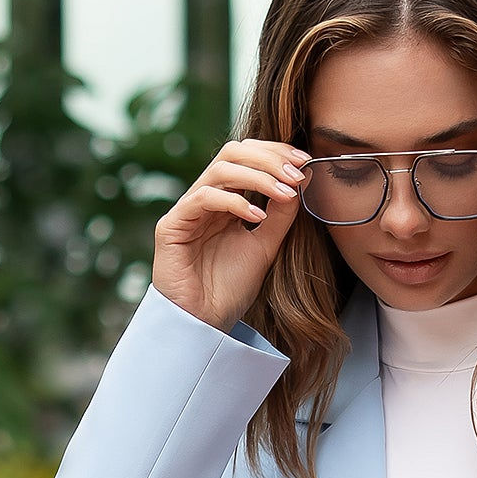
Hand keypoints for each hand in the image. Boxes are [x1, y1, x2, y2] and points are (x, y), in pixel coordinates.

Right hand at [152, 139, 309, 333]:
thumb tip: (302, 179)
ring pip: (219, 170)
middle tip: (296, 174)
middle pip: (232, 153)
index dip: (275, 153)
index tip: (305, 162)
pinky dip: (233, 201)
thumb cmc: (230, 289)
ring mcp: (187, 210)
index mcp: (225, 200)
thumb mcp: (265, 246)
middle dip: (268, 158)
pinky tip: (257, 216)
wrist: (204, 324)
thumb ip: (280, 215)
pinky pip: (202, 199)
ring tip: (285, 193)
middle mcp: (205, 199)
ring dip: (257, 176)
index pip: (247, 158)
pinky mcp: (171, 226)